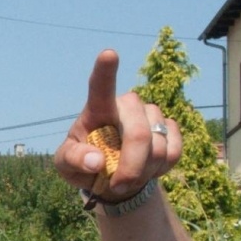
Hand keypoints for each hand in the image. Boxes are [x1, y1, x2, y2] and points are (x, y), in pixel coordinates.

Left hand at [54, 50, 183, 203]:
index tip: (108, 54)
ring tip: (127, 178)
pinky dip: (160, 170)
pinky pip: (174, 152)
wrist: (112, 176)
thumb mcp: (66, 165)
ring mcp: (151, 114)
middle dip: (131, 166)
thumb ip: (74, 160)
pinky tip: (147, 170)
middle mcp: (127, 105)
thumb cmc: (84, 164)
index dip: (105, 71)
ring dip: (143, 172)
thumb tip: (96, 161)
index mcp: (97, 109)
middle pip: (138, 133)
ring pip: (158, 147)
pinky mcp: (171, 128)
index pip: (100, 87)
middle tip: (118, 186)